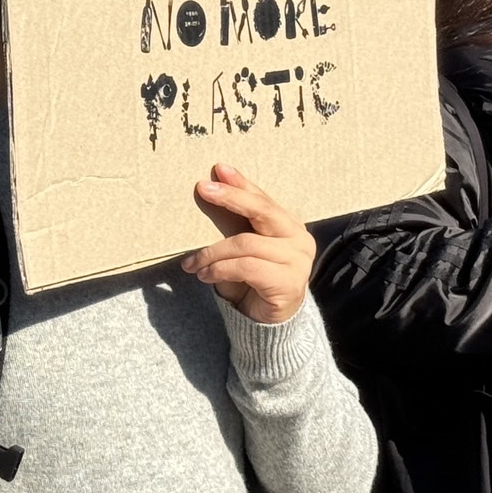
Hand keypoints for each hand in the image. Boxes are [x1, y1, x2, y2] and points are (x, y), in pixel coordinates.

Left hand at [182, 164, 314, 323]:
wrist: (269, 323)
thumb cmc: (253, 279)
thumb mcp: (242, 245)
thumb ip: (235, 217)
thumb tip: (214, 180)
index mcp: (289, 225)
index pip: (262, 199)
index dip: (241, 184)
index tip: (218, 169)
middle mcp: (299, 239)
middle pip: (262, 211)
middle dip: (231, 198)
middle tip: (204, 189)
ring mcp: (297, 261)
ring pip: (246, 244)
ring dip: (212, 252)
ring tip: (192, 263)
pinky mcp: (289, 284)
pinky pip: (247, 267)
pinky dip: (220, 269)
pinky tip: (205, 275)